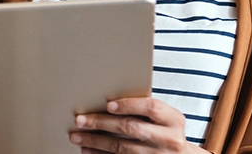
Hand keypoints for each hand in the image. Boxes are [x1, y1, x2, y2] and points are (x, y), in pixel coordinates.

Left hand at [68, 97, 210, 153]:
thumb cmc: (165, 131)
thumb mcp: (164, 118)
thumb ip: (143, 110)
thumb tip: (105, 102)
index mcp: (174, 120)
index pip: (152, 107)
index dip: (129, 105)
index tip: (108, 104)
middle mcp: (169, 139)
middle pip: (132, 128)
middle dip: (102, 123)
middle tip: (81, 120)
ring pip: (122, 148)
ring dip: (96, 141)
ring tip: (77, 136)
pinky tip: (87, 150)